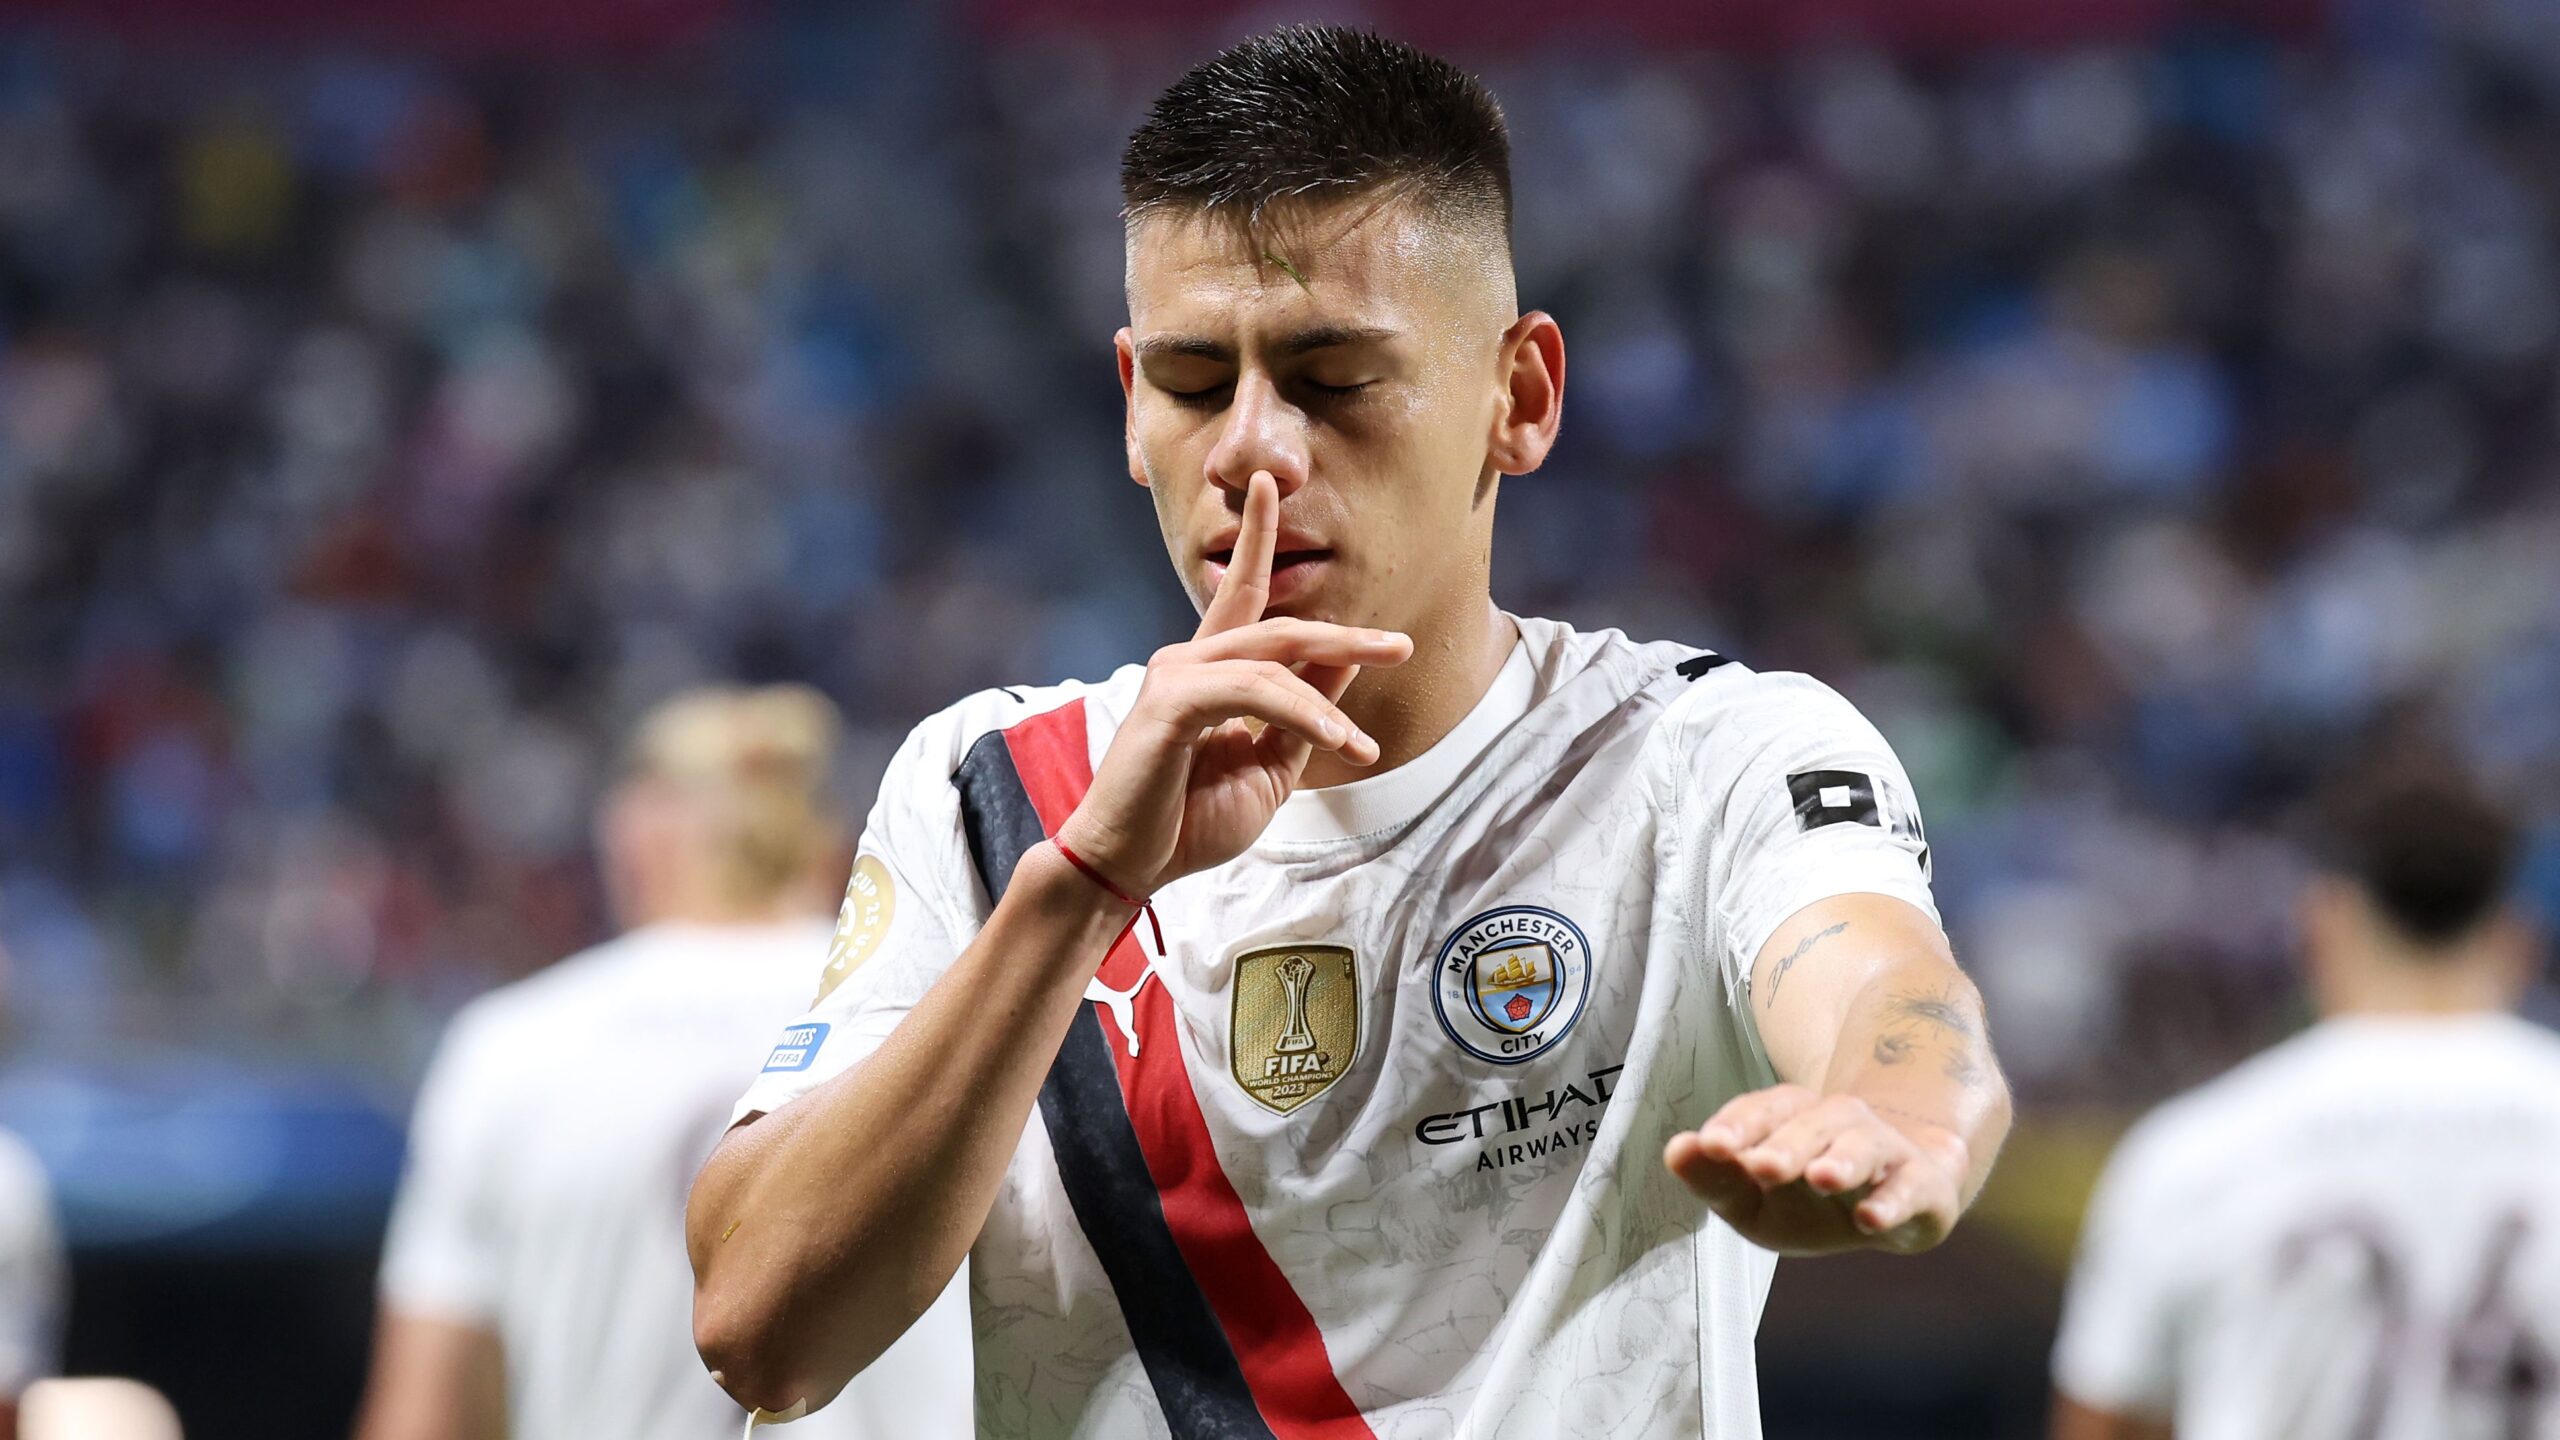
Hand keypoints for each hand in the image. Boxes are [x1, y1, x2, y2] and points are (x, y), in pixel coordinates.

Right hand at [1055, 471, 1412, 895]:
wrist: (1130, 865)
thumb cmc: (1188, 821)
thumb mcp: (1268, 767)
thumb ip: (1301, 717)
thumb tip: (1343, 670)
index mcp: (1208, 670)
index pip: (1239, 591)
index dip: (1256, 536)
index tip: (1269, 483)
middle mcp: (1187, 659)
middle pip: (1280, 627)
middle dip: (1345, 637)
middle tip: (1400, 646)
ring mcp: (1175, 675)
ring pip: (1272, 661)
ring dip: (1327, 701)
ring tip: (1361, 744)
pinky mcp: (1171, 702)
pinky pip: (1254, 692)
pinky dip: (1301, 712)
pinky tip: (1336, 740)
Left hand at [1664, 1085, 1969, 1255]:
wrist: (1896, 1204)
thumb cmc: (1810, 1201)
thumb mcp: (1754, 1201)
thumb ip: (1715, 1180)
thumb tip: (1675, 1151)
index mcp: (1789, 1119)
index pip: (1761, 1112)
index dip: (1737, 1126)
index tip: (1711, 1145)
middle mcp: (1837, 1123)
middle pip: (1810, 1124)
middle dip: (1785, 1144)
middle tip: (1761, 1166)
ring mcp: (1883, 1150)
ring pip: (1863, 1144)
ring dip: (1842, 1159)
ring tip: (1821, 1178)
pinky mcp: (1922, 1185)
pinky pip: (1910, 1188)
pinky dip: (1892, 1202)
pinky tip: (1871, 1219)